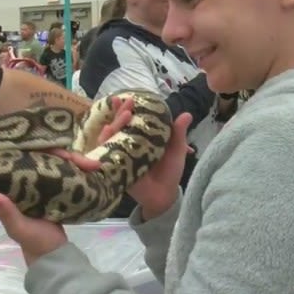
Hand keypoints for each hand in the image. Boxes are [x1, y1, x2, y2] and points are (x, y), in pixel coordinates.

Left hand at [0, 96, 135, 265]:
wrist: (52, 256)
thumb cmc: (32, 241)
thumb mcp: (18, 227)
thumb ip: (6, 211)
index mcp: (15, 183)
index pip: (28, 156)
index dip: (44, 149)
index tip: (62, 152)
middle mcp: (29, 178)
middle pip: (49, 155)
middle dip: (67, 154)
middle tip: (87, 162)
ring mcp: (44, 182)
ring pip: (61, 163)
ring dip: (77, 161)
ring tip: (93, 165)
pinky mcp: (58, 188)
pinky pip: (68, 174)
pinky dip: (80, 171)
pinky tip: (92, 168)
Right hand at [57, 95, 193, 219]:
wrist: (166, 195)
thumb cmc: (170, 172)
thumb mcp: (176, 149)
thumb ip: (178, 132)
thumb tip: (187, 114)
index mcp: (141, 138)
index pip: (130, 121)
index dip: (126, 109)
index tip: (128, 98)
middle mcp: (128, 145)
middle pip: (118, 126)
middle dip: (120, 113)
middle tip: (126, 103)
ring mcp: (121, 155)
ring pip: (110, 137)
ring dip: (114, 124)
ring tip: (124, 116)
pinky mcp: (116, 167)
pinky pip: (107, 154)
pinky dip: (106, 143)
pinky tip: (108, 133)